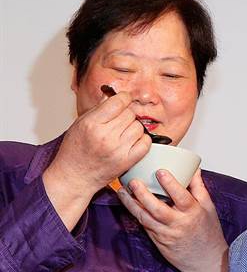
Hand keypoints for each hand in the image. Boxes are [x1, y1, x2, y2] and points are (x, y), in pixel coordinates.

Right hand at [43, 91, 150, 229]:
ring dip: (133, 127)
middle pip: (130, 114)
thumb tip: (111, 95)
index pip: (118, 102)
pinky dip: (143, 139)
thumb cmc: (74, 151)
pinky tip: (132, 141)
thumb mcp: (79, 124)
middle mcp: (106, 136)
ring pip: (139, 127)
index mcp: (92, 124)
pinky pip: (146, 143)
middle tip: (118, 121)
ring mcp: (118, 149)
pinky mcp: (127, 161)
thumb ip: (97, 109)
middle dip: (126, 114)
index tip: (124, 99)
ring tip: (122, 132)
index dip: (124, 97)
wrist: (74, 176)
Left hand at [117, 169, 229, 271]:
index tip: (160, 171)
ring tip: (122, 191)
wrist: (206, 261)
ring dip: (132, 204)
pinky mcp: (158, 242)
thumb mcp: (209, 208)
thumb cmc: (208, 233)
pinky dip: (136, 214)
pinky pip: (145, 226)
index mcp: (193, 213)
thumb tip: (193, 169)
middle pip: (157, 208)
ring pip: (145, 218)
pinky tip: (129, 205)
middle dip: (142, 194)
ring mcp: (166, 235)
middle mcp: (179, 224)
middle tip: (133, 181)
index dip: (170, 184)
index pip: (181, 196)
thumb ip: (198, 187)